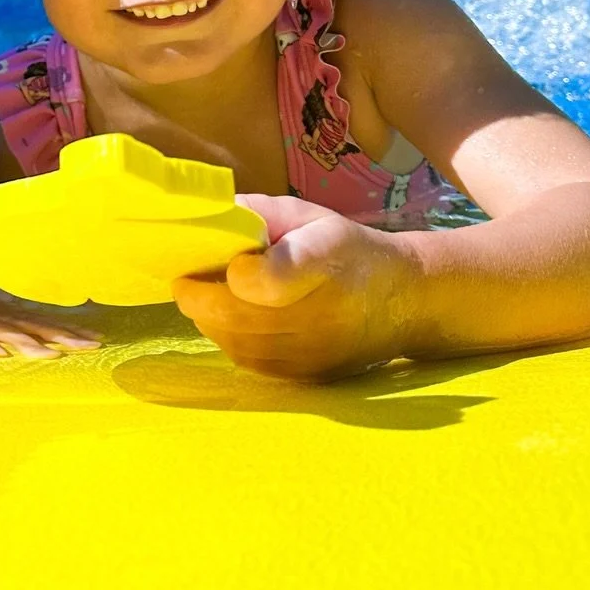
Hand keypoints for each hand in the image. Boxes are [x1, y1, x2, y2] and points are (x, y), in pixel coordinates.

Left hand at [171, 195, 419, 379]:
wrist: (403, 302)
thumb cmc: (347, 250)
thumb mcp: (309, 216)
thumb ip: (257, 212)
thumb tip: (209, 218)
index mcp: (323, 262)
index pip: (270, 279)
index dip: (238, 272)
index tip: (228, 261)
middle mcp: (319, 315)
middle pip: (236, 315)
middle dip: (198, 296)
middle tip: (186, 279)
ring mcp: (312, 353)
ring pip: (234, 341)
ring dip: (207, 318)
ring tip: (204, 295)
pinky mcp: (305, 376)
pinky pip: (247, 360)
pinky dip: (227, 338)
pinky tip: (228, 318)